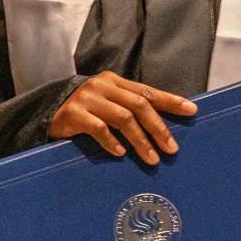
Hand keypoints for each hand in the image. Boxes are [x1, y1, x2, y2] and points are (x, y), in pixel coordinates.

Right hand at [48, 71, 196, 163]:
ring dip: (140, 140)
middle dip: (158, 128)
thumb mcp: (109, 104)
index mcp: (115, 82)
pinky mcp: (73, 114)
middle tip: (171, 148)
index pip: (148, 91)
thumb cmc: (86, 112)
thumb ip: (131, 108)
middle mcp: (103, 86)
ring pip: (122, 118)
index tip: (192, 111)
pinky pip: (98, 128)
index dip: (171, 101)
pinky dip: (112, 142)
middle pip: (139, 105)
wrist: (48, 112)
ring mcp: (88, 98)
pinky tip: (121, 154)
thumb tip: (163, 128)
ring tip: (152, 158)